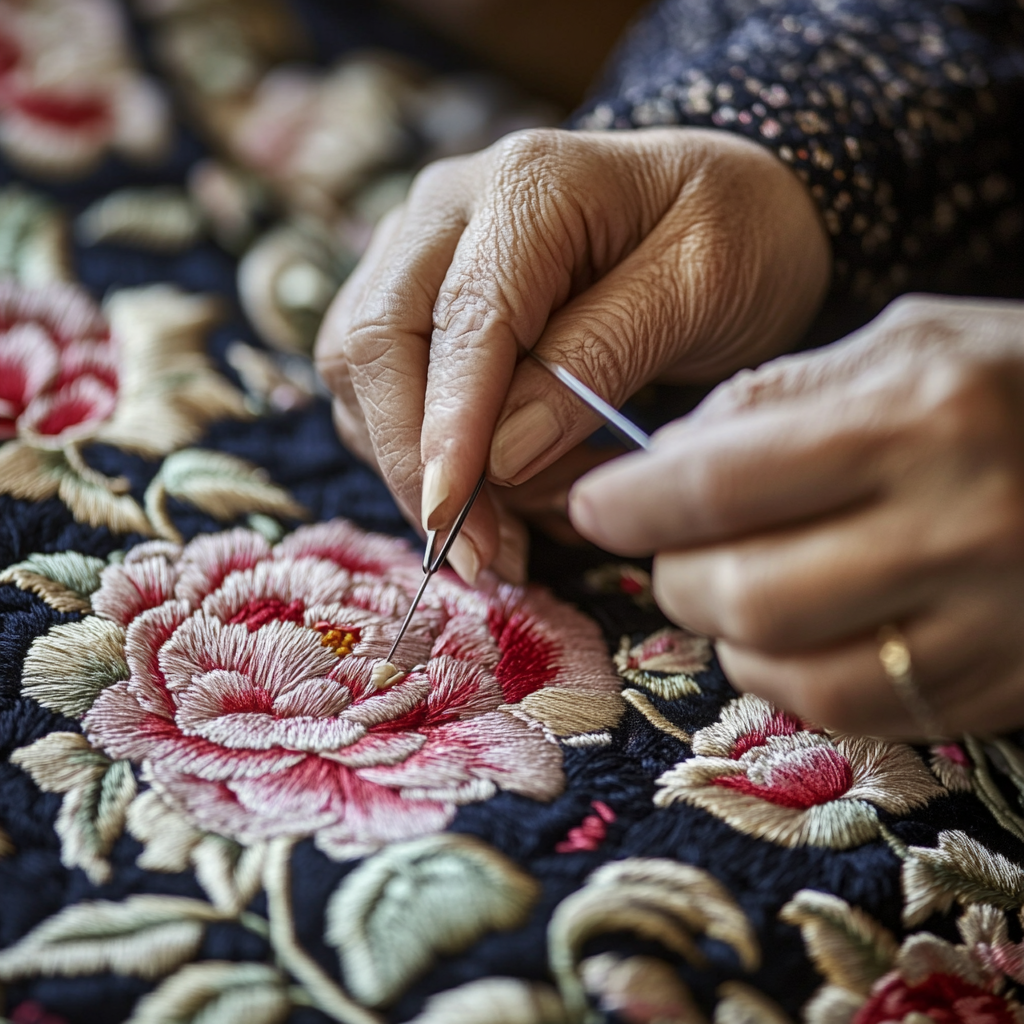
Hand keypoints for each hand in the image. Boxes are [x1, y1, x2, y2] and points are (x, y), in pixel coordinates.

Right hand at [315, 126, 829, 581]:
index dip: (448, 428)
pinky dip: (434, 455)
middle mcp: (447, 210)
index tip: (455, 520)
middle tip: (484, 557)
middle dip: (417, 465)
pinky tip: (507, 489)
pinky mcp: (420, 300)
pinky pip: (383, 389)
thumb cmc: (739, 239)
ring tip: (526, 521)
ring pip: (362, 375)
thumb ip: (598, 359)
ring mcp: (421, 253)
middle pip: (374, 342)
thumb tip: (496, 457)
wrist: (738, 207)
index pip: (460, 318)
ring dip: (427, 467)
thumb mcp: (701, 289)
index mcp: (525, 187)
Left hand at [569, 295, 1023, 738]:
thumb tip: (665, 454)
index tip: (593, 503)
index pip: (721, 480)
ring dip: (722, 628)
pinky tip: (790, 628)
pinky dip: (783, 672)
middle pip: (737, 589)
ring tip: (729, 582)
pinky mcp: (991, 686)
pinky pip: (844, 708)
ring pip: (781, 663)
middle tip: (669, 545)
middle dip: (671, 571)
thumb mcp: (909, 343)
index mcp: (920, 416)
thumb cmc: (1021, 384)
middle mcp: (955, 526)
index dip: (632, 501)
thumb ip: (781, 394)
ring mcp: (981, 621)